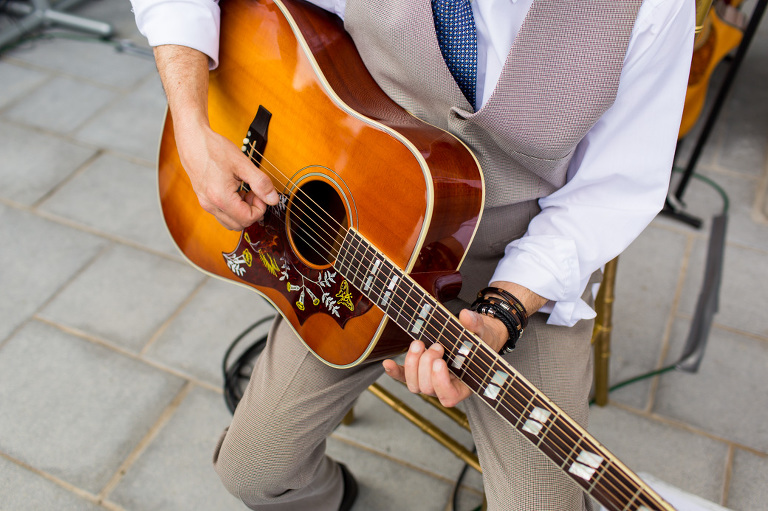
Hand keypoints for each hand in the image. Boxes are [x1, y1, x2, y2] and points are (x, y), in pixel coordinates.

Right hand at [153, 44, 278, 229]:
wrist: (187, 131)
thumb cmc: (212, 144)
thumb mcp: (242, 160)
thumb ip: (261, 180)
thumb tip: (275, 197)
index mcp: (220, 197)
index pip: (248, 218)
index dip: (263, 208)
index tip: (266, 193)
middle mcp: (209, 204)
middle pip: (238, 223)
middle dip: (253, 210)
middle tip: (259, 191)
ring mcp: (203, 201)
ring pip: (228, 219)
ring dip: (242, 207)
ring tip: (247, 187)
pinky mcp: (201, 195)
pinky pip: (220, 209)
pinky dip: (232, 203)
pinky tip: (236, 185)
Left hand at [382, 308, 507, 407]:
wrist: (472, 336)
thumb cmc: (480, 340)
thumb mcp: (482, 332)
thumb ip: (476, 325)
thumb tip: (466, 315)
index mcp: (463, 386)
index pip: (448, 397)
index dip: (440, 382)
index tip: (440, 363)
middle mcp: (443, 388)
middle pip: (427, 388)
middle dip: (427, 365)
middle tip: (437, 346)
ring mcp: (429, 381)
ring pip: (413, 385)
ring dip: (412, 363)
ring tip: (419, 344)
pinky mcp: (417, 372)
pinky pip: (402, 377)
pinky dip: (394, 371)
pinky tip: (387, 363)